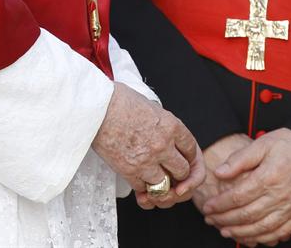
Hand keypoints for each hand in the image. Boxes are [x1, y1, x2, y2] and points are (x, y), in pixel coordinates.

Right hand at [92, 82, 204, 208]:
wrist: (98, 108)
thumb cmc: (122, 102)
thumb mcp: (153, 108)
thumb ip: (164, 125)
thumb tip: (170, 139)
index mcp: (172, 125)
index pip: (192, 150)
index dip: (190, 158)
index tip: (184, 160)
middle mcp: (163, 144)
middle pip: (183, 171)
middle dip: (179, 176)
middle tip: (171, 175)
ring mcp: (147, 160)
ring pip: (166, 186)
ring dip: (162, 185)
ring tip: (156, 181)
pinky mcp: (130, 171)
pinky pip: (144, 189)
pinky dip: (143, 189)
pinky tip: (140, 182)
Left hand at [203, 128, 290, 245]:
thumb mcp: (264, 143)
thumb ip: (240, 158)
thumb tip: (220, 172)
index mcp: (269, 177)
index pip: (238, 197)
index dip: (220, 205)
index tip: (209, 207)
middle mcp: (280, 196)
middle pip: (247, 215)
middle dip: (225, 220)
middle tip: (212, 221)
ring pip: (261, 228)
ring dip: (241, 233)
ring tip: (226, 231)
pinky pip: (279, 233)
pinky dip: (263, 238)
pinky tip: (252, 236)